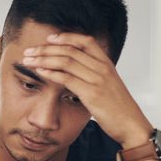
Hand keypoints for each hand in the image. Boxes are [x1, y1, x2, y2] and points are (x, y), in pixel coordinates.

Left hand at [22, 33, 151, 147]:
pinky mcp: (91, 93)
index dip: (66, 37)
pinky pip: (67, 78)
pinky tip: (40, 71)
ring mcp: (97, 79)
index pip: (85, 41)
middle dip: (46, 49)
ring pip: (66, 61)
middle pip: (70, 50)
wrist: (131, 124)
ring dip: (43, 59)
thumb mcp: (107, 86)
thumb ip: (93, 76)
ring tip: (28, 60)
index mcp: (106, 63)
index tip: (49, 38)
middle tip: (29, 51)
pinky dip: (51, 73)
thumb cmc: (118, 108)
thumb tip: (74, 73)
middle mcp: (102, 68)